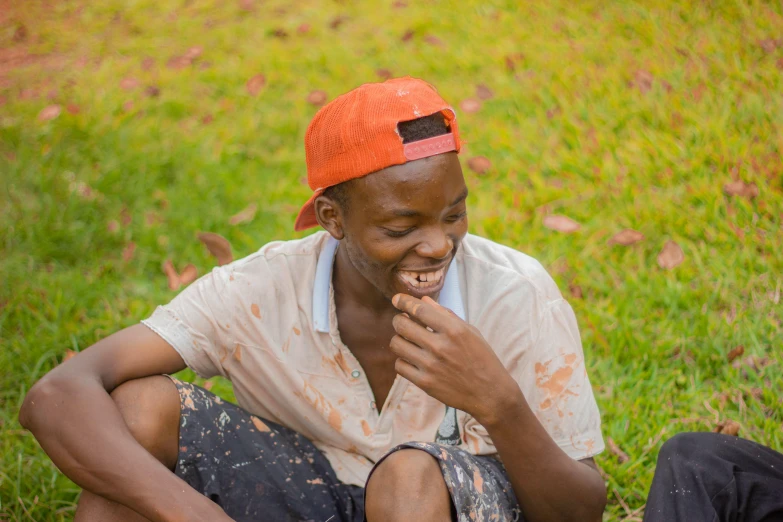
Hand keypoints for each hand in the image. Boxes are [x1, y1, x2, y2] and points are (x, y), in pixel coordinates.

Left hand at [390, 294, 522, 425]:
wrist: (489, 393)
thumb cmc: (482, 358)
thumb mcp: (470, 332)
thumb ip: (446, 315)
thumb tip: (423, 300)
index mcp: (454, 330)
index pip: (419, 309)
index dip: (404, 301)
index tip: (396, 299)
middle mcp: (440, 346)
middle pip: (402, 325)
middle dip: (399, 320)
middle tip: (402, 321)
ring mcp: (431, 366)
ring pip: (397, 344)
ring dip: (399, 339)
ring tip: (407, 341)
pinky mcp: (425, 383)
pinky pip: (399, 365)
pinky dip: (403, 360)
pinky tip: (412, 359)